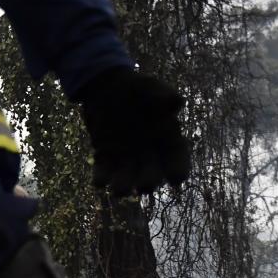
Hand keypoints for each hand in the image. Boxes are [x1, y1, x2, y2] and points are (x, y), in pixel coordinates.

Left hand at [77, 68, 189, 196]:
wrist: (105, 87)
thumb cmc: (134, 86)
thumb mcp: (149, 86)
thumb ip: (161, 94)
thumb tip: (176, 102)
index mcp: (166, 136)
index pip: (176, 155)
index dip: (178, 167)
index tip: (177, 179)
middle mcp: (148, 150)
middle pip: (152, 170)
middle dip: (148, 180)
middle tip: (145, 187)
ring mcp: (126, 155)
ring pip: (127, 174)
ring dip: (123, 184)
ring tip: (118, 192)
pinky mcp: (105, 155)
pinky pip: (104, 169)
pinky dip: (102, 177)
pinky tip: (98, 183)